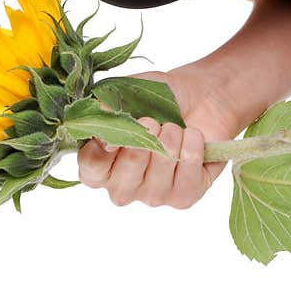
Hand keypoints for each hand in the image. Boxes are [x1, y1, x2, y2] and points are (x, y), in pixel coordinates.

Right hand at [77, 67, 243, 208]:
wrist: (200, 99)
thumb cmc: (158, 99)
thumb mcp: (129, 92)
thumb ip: (108, 103)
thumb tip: (100, 110)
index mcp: (100, 162)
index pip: (90, 167)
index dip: (101, 148)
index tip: (118, 127)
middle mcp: (121, 185)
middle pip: (125, 172)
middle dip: (144, 136)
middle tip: (152, 120)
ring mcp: (151, 195)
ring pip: (160, 169)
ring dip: (171, 137)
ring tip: (174, 128)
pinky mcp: (182, 198)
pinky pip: (188, 175)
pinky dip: (193, 147)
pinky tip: (191, 138)